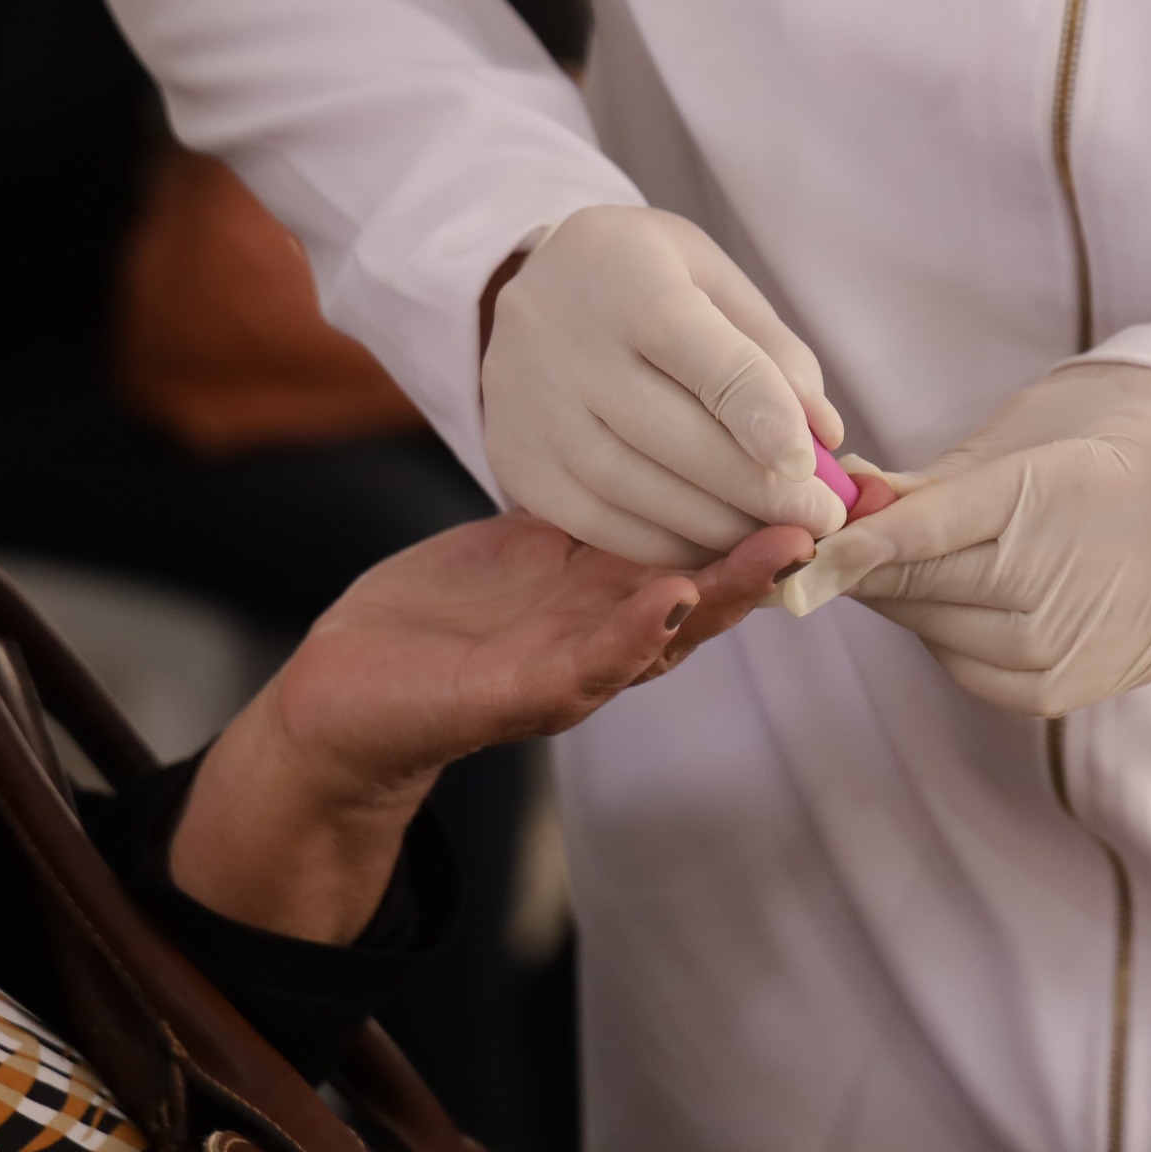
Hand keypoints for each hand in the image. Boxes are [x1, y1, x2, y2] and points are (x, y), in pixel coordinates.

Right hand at [173, 514, 813, 941]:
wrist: (344, 703)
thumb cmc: (412, 716)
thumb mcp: (499, 695)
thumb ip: (577, 665)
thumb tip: (670, 615)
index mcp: (604, 660)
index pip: (694, 616)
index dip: (747, 580)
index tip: (797, 542)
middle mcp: (599, 620)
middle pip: (690, 571)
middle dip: (748, 536)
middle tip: (806, 489)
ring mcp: (568, 583)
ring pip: (653, 534)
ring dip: (705, 502)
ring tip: (758, 455)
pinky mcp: (532, 548)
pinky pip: (593, 505)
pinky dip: (632, 477)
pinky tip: (664, 435)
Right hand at [483, 206, 846, 567]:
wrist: (538, 279)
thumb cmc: (649, 278)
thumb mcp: (716, 280)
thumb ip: (774, 352)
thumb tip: (820, 437)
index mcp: (624, 273)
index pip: (698, 352)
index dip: (760, 414)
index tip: (811, 466)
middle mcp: (561, 338)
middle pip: (665, 432)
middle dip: (754, 488)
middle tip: (818, 518)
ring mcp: (527, 403)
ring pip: (627, 485)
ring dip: (714, 526)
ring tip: (775, 537)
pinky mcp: (513, 457)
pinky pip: (592, 520)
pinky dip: (661, 544)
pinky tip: (712, 546)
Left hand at [784, 364, 1150, 716]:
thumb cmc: (1112, 453)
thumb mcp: (1027, 440)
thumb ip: (930, 483)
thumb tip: (842, 495)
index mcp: (1034, 500)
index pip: (913, 535)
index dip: (845, 549)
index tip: (793, 557)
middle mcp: (1039, 586)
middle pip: (907, 587)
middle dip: (867, 562)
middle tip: (839, 534)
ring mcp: (1046, 648)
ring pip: (927, 628)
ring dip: (909, 597)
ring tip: (934, 557)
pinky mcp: (1051, 693)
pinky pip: (961, 664)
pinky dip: (948, 634)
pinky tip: (976, 597)